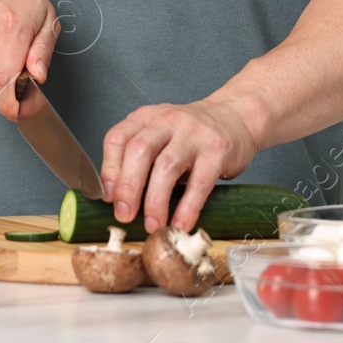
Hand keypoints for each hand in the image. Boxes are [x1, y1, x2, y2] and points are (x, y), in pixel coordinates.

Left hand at [100, 99, 259, 232]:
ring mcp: (193, 134)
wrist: (234, 117)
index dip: (109, 170)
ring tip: (152, 225)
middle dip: (128, 188)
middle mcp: (167, 120)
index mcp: (146, 117)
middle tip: (124, 215)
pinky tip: (180, 224)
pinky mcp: (217, 151)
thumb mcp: (159, 137)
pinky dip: (188, 208)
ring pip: (166, 167)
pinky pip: (199, 183)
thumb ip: (138, 159)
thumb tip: (116, 198)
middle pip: (139, 151)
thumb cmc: (189, 135)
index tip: (108, 198)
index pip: (117, 139)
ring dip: (156, 202)